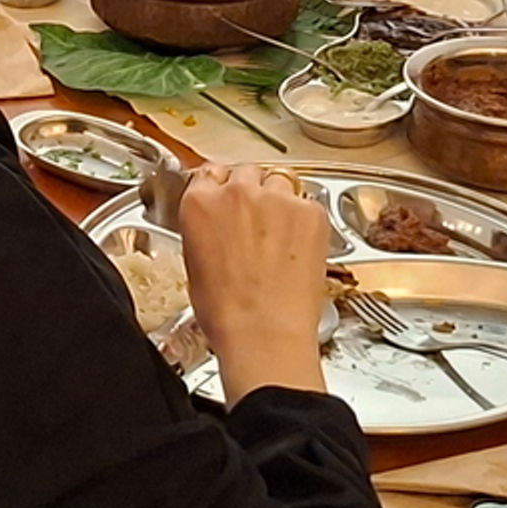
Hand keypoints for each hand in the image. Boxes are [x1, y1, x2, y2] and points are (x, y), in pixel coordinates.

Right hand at [177, 166, 333, 402]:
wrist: (265, 335)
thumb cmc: (227, 313)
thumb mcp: (195, 264)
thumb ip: (205, 228)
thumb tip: (217, 224)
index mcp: (200, 203)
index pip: (210, 173)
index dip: (221, 187)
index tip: (228, 197)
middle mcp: (238, 192)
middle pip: (247, 172)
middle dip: (252, 192)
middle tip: (257, 222)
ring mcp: (277, 199)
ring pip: (280, 181)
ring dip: (279, 200)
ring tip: (280, 235)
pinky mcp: (311, 213)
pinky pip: (308, 203)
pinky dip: (305, 219)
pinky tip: (298, 246)